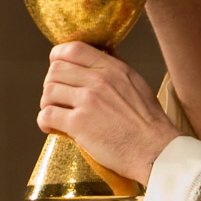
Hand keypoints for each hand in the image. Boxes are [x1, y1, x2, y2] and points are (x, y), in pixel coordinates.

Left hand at [38, 42, 178, 184]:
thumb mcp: (137, 84)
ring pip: (48, 91)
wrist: (155, 151)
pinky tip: (51, 127)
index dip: (58, 57)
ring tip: (55, 113)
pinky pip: (47, 115)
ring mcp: (87, 101)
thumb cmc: (148, 122)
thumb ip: (116, 68)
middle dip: (52, 83)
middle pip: (55, 70)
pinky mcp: (79, 124)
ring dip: (47, 103)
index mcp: (113, 68)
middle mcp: (99, 80)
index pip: (73, 49)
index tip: (57, 68)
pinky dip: (44, 121)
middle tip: (57, 98)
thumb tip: (103, 53)